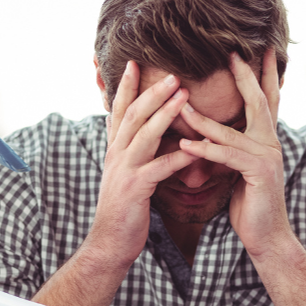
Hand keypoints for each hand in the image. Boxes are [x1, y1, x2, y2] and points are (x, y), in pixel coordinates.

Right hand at [93, 61, 196, 260]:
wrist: (109, 243)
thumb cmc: (123, 209)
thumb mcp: (122, 173)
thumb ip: (127, 150)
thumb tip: (129, 129)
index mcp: (115, 150)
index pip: (120, 110)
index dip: (126, 86)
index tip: (134, 62)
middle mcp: (116, 155)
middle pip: (133, 115)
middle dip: (152, 91)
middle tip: (172, 72)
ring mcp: (124, 171)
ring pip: (145, 135)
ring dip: (165, 113)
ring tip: (184, 95)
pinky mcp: (135, 189)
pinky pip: (160, 168)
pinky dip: (179, 156)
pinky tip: (197, 148)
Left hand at [179, 49, 290, 256]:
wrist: (266, 236)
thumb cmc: (249, 203)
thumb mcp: (237, 169)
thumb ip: (229, 147)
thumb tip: (209, 131)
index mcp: (266, 139)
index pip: (264, 100)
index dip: (261, 74)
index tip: (254, 50)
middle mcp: (271, 143)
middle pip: (259, 101)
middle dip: (245, 76)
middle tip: (232, 52)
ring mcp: (267, 157)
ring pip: (231, 131)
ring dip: (202, 119)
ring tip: (180, 104)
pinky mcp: (258, 173)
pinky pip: (227, 156)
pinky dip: (204, 150)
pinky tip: (185, 145)